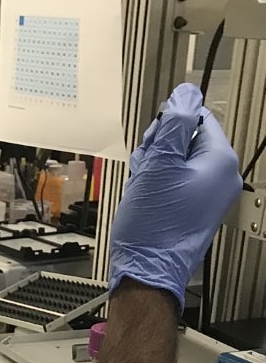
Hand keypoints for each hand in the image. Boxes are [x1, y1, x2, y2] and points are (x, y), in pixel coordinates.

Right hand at [108, 82, 241, 308]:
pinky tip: (145, 200)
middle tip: (146, 170)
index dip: (169, 125)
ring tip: (143, 189)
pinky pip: (173, 183)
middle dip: (159, 150)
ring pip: (176, 162)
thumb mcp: (159, 164)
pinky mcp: (193, 209)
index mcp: (220, 162)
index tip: (153, 142)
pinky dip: (155, 186)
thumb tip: (186, 94)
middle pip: (186, 140)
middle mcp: (219, 178)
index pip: (199, 119)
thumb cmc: (154, 226)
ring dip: (153, 169)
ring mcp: (207, 195)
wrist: (147, 268)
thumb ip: (173, 124)